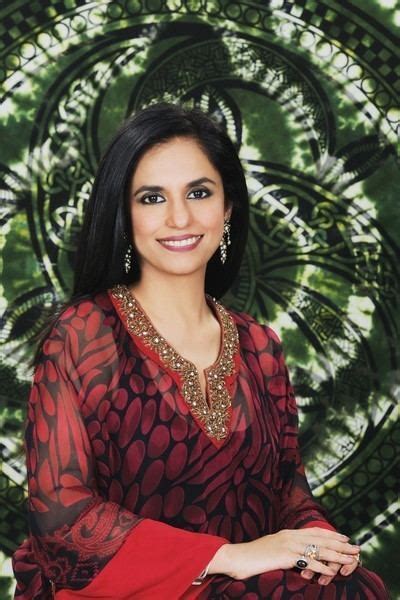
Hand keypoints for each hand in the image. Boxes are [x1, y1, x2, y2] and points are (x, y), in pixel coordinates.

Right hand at [209, 528, 359, 579]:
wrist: (237, 557)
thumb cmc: (253, 557)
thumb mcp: (272, 549)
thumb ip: (286, 550)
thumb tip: (297, 557)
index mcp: (288, 533)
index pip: (314, 531)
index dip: (331, 534)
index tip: (344, 537)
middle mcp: (290, 536)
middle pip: (320, 539)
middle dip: (340, 544)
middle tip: (356, 548)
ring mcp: (287, 545)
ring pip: (318, 549)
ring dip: (337, 555)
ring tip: (350, 559)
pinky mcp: (284, 556)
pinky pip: (307, 562)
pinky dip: (321, 567)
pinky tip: (332, 571)